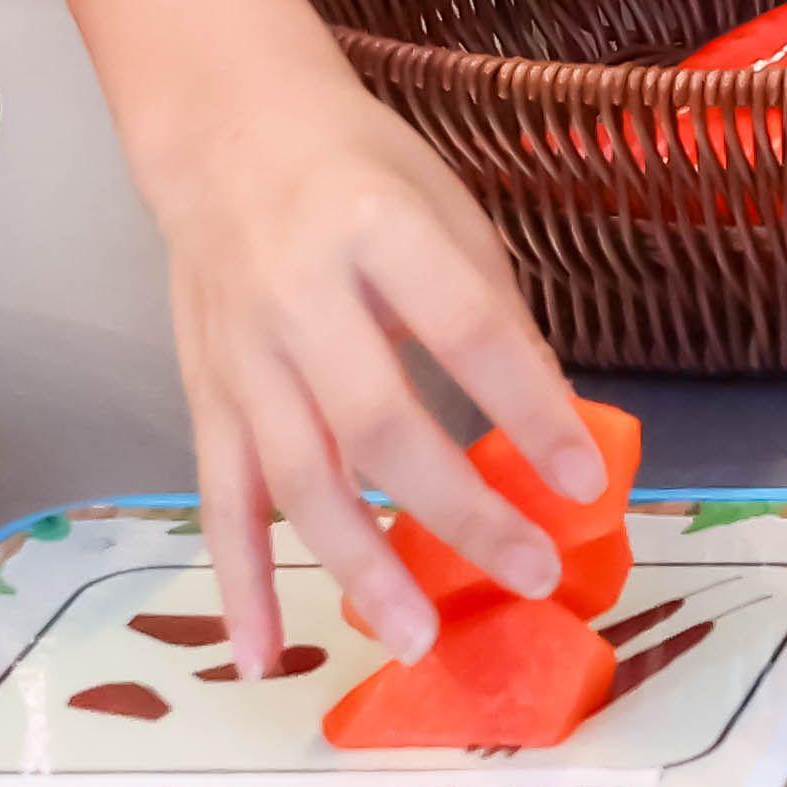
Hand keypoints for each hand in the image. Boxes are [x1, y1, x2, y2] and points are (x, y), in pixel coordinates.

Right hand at [123, 51, 606, 670]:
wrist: (227, 134)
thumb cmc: (360, 172)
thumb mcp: (447, 211)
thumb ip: (492, 317)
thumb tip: (553, 426)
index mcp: (378, 233)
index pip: (468, 334)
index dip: (531, 412)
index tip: (585, 483)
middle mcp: (299, 300)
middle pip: (379, 426)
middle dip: (458, 512)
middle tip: (527, 575)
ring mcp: (240, 357)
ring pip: (298, 482)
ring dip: (357, 568)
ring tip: (416, 638)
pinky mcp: (201, 397)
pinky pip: (219, 503)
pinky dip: (239, 584)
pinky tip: (264, 652)